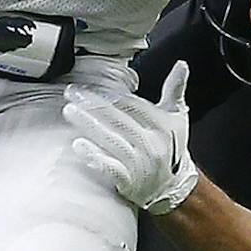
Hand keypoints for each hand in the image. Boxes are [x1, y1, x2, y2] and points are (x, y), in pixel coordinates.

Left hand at [62, 61, 197, 214]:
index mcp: (161, 124)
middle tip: (71, 93)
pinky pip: (110, 167)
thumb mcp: (177, 117)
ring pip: (111, 139)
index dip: (108, 94)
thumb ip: (175, 89)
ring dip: (88, 124)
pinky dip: (94, 156)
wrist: (172, 187)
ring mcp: (139, 163)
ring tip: (69, 110)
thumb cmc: (170, 146)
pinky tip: (78, 145)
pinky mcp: (129, 181)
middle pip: (117, 119)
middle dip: (92, 104)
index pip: (130, 105)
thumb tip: (181, 64)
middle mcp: (151, 142)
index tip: (87, 86)